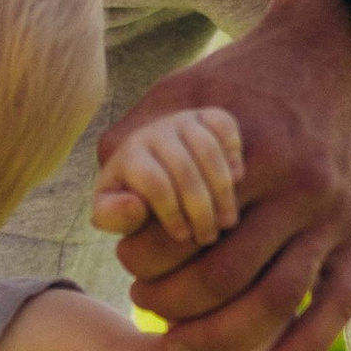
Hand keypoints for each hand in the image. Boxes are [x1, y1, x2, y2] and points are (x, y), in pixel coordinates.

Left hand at [90, 104, 242, 250]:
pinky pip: (224, 125)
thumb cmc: (134, 195)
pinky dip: (233, 151)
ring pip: (208, 149)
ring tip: (227, 221)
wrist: (149, 160)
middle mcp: (155, 131)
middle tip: (209, 236)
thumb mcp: (115, 209)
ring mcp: (182, 120)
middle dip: (200, 209)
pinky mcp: (205, 115)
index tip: (181, 235)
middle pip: (184, 168)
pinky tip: (237, 179)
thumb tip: (135, 206)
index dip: (170, 211)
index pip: (153, 181)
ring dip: (222, 190)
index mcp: (129, 154)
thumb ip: (113, 215)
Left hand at [98, 0, 350, 350]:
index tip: (129, 265)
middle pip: (224, 277)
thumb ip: (136, 143)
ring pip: (275, 302)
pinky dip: (305, 349)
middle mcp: (297, 189)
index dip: (144, 258)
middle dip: (173, 303)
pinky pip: (338, 305)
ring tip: (180, 347)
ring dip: (221, 338)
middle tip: (146, 305)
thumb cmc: (249, 74)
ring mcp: (334, 217)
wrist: (344, 49)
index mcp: (248, 153)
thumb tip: (108, 210)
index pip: (181, 231)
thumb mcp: (186, 90)